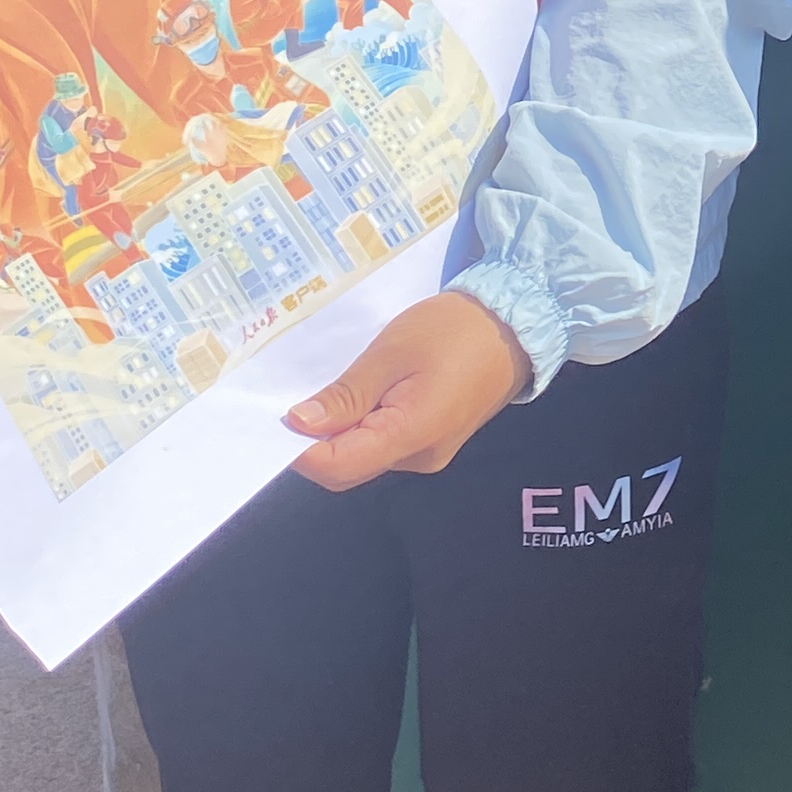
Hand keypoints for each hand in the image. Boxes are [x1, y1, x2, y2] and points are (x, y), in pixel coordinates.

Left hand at [284, 291, 525, 489]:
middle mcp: (419, 459)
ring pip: (364, 457)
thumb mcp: (391, 352)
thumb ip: (346, 394)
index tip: (276, 419)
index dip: (300, 451)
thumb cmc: (452, 330)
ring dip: (340, 433)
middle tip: (298, 398)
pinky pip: (384, 445)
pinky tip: (362, 396)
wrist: (515, 324)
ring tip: (335, 389)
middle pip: (348, 468)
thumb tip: (300, 425)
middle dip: (316, 442)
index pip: (338, 467)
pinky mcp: (433, 442)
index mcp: (411, 436)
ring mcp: (429, 454)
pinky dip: (362, 428)